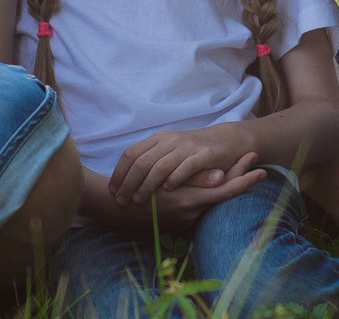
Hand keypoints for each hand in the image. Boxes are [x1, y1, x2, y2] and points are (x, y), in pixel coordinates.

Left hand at [109, 124, 255, 204]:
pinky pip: (185, 167)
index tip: (113, 190)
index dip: (119, 173)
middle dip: (128, 183)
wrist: (225, 141)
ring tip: (139, 200)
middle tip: (122, 200)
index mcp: (158, 138)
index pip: (130, 154)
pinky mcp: (203, 155)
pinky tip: (167, 190)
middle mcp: (169, 140)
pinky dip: (174, 178)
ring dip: (147, 185)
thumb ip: (150, 160)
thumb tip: (124, 180)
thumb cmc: (192, 151)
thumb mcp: (168, 151)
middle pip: (141, 162)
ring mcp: (186, 147)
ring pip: (160, 166)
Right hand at [147, 154, 265, 229]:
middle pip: (225, 195)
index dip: (245, 181)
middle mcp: (194, 212)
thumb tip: (221, 177)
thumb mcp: (166, 185)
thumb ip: (194, 180)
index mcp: (191, 202)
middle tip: (256, 162)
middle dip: (241, 178)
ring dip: (229, 182)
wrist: (117, 209)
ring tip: (244, 164)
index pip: (227, 192)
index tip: (262, 170)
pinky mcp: (183, 217)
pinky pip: (204, 202)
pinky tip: (219, 177)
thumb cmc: (140, 194)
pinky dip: (213, 190)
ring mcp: (189, 216)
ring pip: (216, 198)